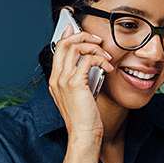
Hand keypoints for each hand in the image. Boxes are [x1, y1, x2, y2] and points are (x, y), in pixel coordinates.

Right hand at [49, 26, 114, 140]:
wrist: (83, 134)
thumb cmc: (84, 119)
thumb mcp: (80, 95)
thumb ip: (81, 78)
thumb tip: (90, 63)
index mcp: (55, 80)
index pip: (58, 49)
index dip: (67, 35)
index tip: (75, 28)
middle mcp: (56, 78)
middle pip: (64, 43)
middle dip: (82, 35)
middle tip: (97, 39)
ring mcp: (63, 80)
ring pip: (75, 47)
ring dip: (94, 47)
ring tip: (105, 56)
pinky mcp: (75, 83)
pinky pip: (88, 59)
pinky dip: (101, 59)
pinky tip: (108, 67)